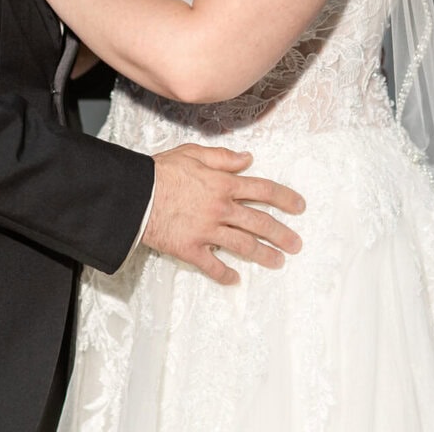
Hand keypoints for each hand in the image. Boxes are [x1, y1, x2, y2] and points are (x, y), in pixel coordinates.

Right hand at [142, 144, 305, 284]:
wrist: (134, 195)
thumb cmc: (160, 171)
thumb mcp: (193, 153)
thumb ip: (223, 157)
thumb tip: (248, 159)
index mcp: (224, 184)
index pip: (264, 191)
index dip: (285, 198)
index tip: (300, 207)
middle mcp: (221, 209)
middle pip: (260, 223)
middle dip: (282, 235)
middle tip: (296, 244)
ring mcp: (207, 231)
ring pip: (244, 246)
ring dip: (264, 255)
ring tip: (278, 262)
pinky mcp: (191, 249)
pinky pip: (213, 266)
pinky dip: (225, 274)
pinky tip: (235, 279)